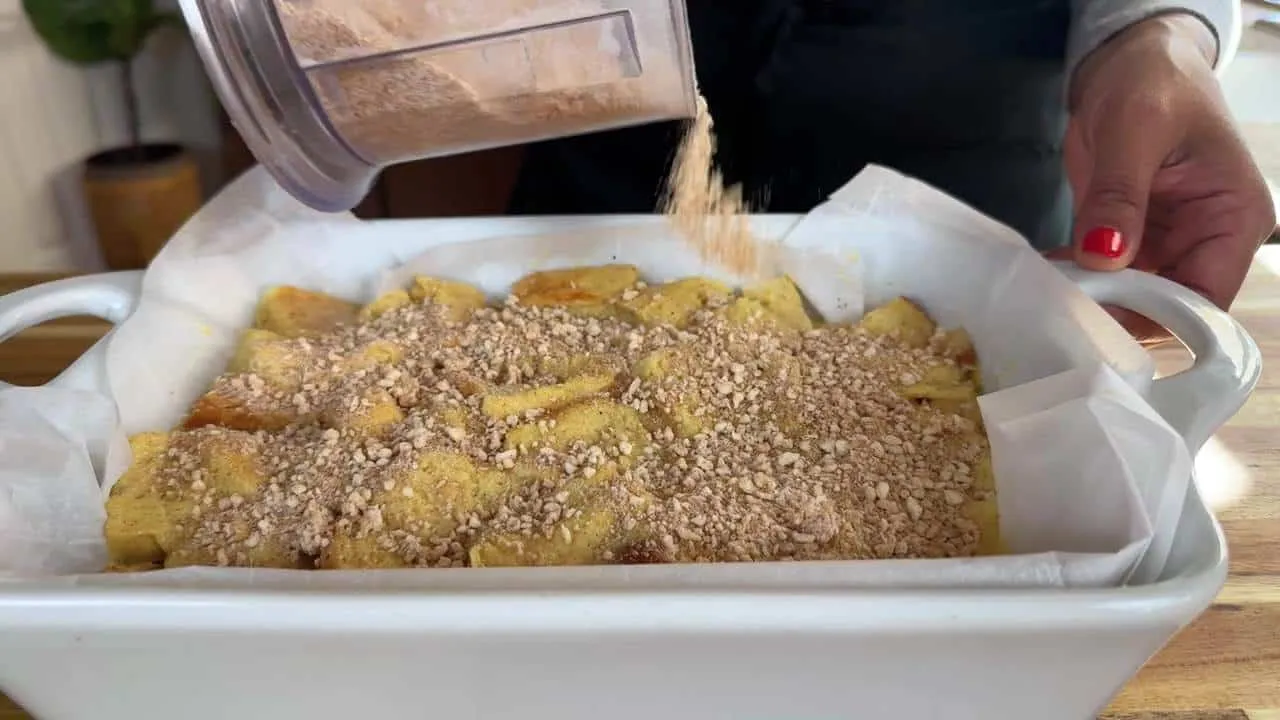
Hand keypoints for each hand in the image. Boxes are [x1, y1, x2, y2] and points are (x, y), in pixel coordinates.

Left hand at [1061, 13, 1276, 343]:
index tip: (1104, 316)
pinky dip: (1076, 279)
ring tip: (1049, 294)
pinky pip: (1104, 276)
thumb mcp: (1136, 132)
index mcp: (1234, 219)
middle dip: (1116, 314)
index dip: (1159, 316)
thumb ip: (1120, 197)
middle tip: (1063, 309)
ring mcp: (1166, 243)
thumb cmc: (1153, 83)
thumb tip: (1105, 257)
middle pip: (1167, 308)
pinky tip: (1047, 274)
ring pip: (1131, 299)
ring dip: (1090, 300)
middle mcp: (1206, 241)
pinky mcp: (1128, 239)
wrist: (1128, 61)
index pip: (1206, 297)